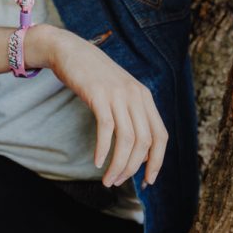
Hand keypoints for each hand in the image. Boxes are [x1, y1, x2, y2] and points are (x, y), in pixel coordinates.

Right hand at [27, 24, 167, 186]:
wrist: (71, 51)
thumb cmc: (94, 77)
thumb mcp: (120, 93)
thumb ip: (132, 115)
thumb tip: (140, 151)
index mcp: (145, 98)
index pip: (161, 136)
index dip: (157, 161)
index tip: (147, 180)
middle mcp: (136, 96)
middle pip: (145, 142)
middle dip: (133, 168)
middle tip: (117, 182)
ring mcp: (118, 94)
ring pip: (127, 139)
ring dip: (118, 164)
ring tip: (108, 179)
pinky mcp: (99, 95)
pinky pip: (106, 128)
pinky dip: (103, 149)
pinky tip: (97, 162)